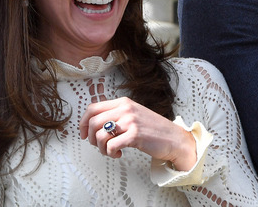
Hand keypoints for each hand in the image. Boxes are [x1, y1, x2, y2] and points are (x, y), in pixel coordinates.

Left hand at [79, 97, 196, 170]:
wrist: (174, 139)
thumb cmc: (153, 129)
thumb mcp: (133, 114)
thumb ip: (117, 114)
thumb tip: (94, 124)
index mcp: (123, 102)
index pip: (92, 108)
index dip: (83, 122)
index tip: (83, 134)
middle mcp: (125, 109)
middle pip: (93, 122)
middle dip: (90, 137)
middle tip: (97, 145)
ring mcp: (130, 121)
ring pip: (99, 135)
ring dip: (101, 148)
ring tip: (110, 151)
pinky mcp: (135, 135)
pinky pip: (110, 145)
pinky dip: (110, 153)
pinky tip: (118, 154)